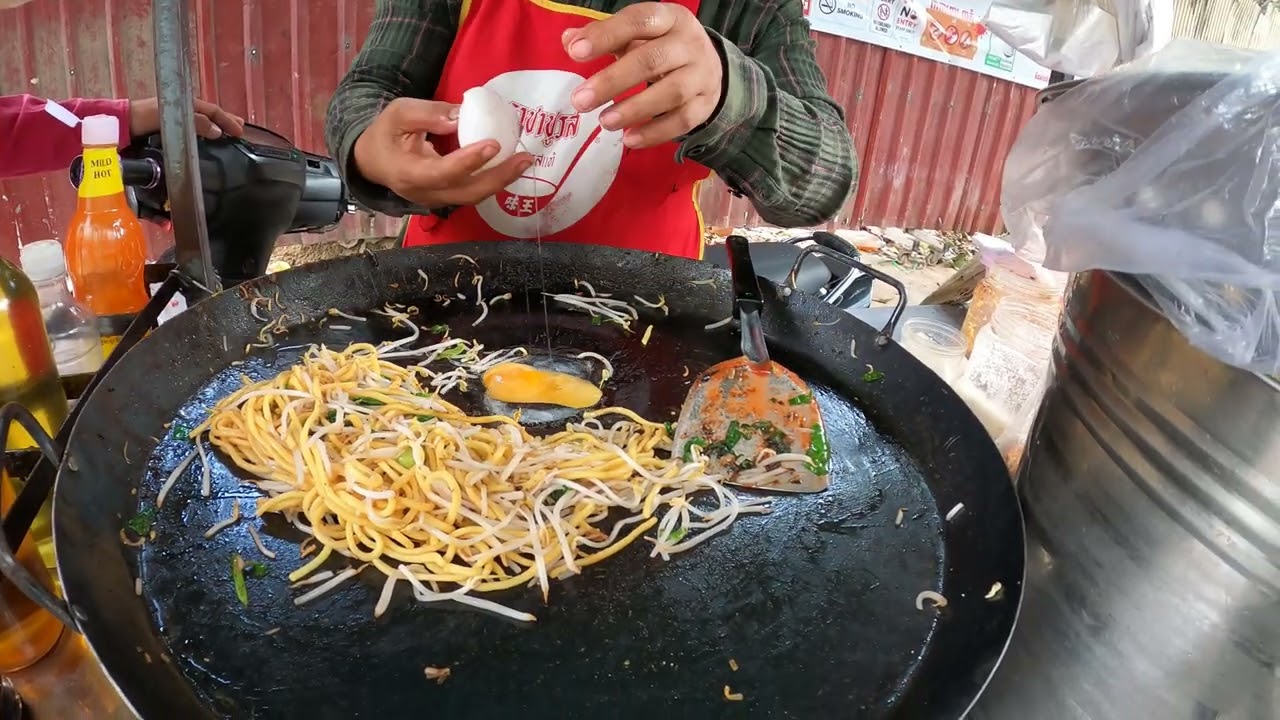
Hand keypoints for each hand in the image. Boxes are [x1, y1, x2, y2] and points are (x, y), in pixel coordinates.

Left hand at [128, 97, 244, 138]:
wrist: (120, 123)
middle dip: (225, 120)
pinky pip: (193, 127)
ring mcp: (175, 117)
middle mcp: (182, 108)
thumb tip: (218, 132)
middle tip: (240, 130)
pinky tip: (206, 138)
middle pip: (210, 114)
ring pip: (202, 120)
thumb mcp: (170, 118)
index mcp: (185, 103)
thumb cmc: (143, 118)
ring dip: (217, 126)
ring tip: (227, 133)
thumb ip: (194, 123)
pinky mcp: (168, 127)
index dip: (228, 121)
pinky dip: (204, 131)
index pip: (213, 111)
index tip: (240, 132)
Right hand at [353, 98, 532, 207]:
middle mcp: (425, 193)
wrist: (372, 161)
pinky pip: (473, 192)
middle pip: (467, 193)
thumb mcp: (398, 113)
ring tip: (524, 161)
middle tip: (524, 158)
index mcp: (408, 173)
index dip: (469, 161)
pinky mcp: (447, 198)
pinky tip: (510, 165)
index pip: (443, 172)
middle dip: (498, 177)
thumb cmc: (385, 134)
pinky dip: (493, 180)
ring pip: (474, 196)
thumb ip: (427, 114)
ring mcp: (437, 200)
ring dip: (501, 180)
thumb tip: (461, 116)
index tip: (493, 144)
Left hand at [564, 2, 722, 148]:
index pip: (638, 21)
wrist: (710, 67)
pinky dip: (654, 133)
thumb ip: (605, 36)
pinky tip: (629, 139)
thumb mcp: (639, 34)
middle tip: (580, 101)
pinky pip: (682, 121)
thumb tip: (569, 40)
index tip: (575, 52)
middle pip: (651, 61)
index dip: (606, 35)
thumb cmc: (663, 48)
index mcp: (670, 18)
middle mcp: (689, 44)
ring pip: (670, 93)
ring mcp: (701, 75)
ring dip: (633, 110)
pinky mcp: (705, 105)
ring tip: (604, 121)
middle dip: (612, 81)